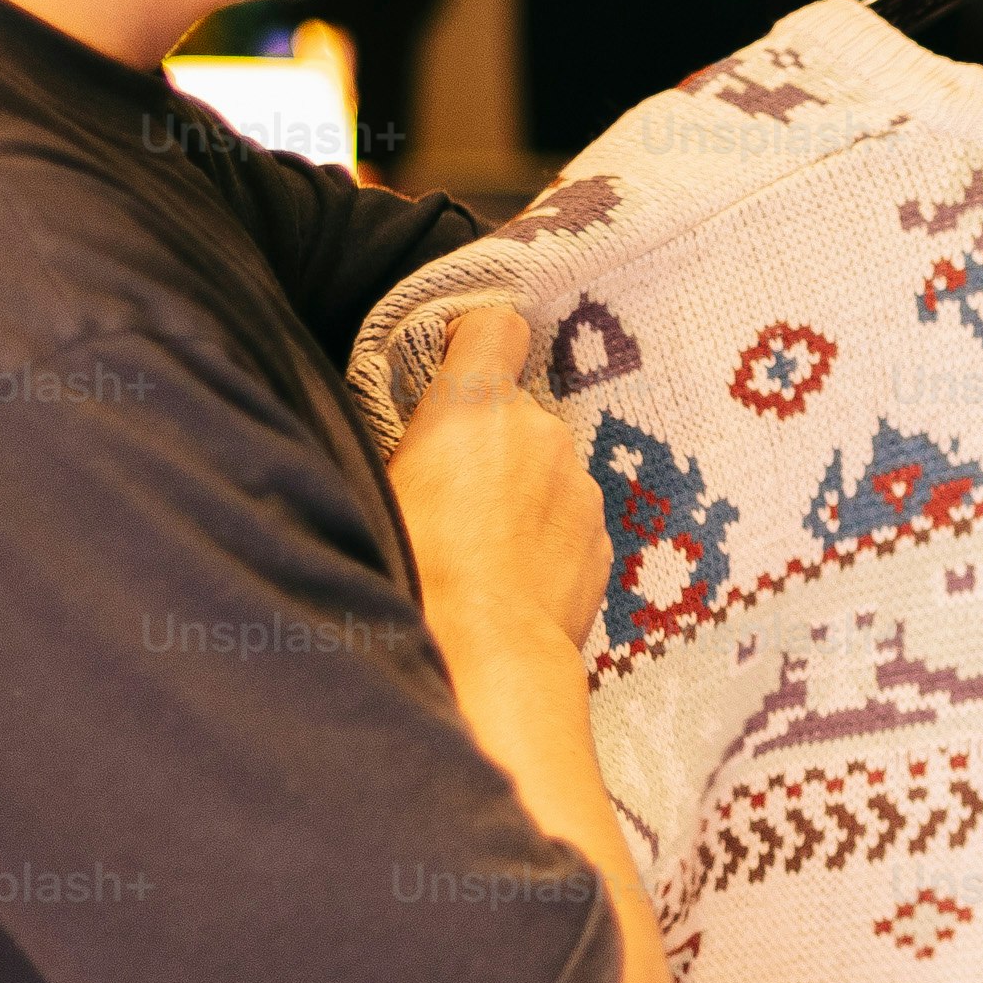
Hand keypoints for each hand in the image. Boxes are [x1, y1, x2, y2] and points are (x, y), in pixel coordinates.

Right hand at [391, 304, 602, 652]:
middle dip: (490, 439)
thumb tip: (419, 435)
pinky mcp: (602, 536)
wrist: (485, 656)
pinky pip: (569, 516)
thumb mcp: (380, 489)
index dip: (476, 342)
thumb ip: (412, 441)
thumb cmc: (417, 571)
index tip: (455, 367)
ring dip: (522, 489)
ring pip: (547, 467)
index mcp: (476, 405)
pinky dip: (547, 533)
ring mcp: (580, 484)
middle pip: (516, 411)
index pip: (496, 327)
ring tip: (484, 547)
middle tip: (452, 494)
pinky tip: (514, 576)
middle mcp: (540, 430)